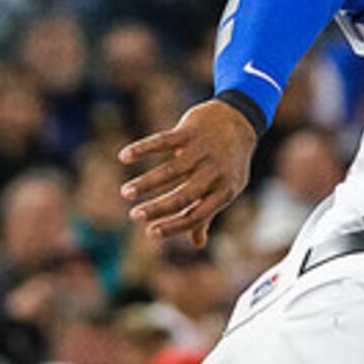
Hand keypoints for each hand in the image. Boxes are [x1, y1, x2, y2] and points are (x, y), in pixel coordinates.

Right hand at [121, 99, 259, 248]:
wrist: (240, 119)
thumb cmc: (228, 161)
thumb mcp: (226, 187)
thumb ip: (208, 212)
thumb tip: (198, 244)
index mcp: (224, 192)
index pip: (197, 215)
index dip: (174, 226)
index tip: (150, 233)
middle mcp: (214, 172)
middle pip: (183, 195)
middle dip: (157, 208)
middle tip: (133, 216)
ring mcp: (202, 151)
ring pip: (171, 170)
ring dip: (146, 183)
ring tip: (125, 193)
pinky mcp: (190, 131)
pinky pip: (163, 141)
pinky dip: (142, 148)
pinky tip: (123, 157)